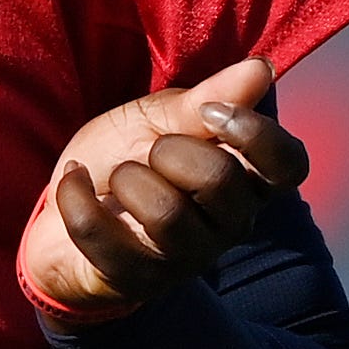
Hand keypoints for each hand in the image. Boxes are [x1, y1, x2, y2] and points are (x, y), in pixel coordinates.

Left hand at [18, 56, 310, 325]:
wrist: (59, 213)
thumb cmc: (122, 159)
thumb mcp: (156, 119)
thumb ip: (207, 99)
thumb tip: (261, 69)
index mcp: (244, 179)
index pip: (289, 166)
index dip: (257, 134)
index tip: (209, 112)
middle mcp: (228, 224)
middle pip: (221, 180)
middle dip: (170, 150)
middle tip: (149, 151)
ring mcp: (184, 257)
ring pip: (167, 214)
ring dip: (128, 178)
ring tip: (117, 176)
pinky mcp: (137, 279)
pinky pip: (103, 234)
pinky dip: (76, 195)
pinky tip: (74, 181)